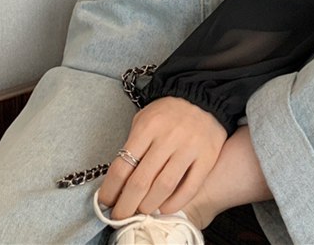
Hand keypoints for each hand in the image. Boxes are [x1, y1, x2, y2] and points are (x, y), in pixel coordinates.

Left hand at [97, 96, 226, 218]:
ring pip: (164, 187)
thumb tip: (120, 182)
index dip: (110, 190)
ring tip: (141, 212)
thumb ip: (133, 145)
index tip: (106, 202)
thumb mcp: (144, 118)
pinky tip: (164, 208)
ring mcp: (189, 147)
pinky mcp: (207, 157)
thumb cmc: (168, 112)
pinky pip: (189, 188)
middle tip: (120, 216)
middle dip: (126, 206)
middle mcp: (168, 137)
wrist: (203, 97)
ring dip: (148, 206)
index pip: (122, 166)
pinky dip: (174, 203)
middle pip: (140, 181)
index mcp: (148, 126)